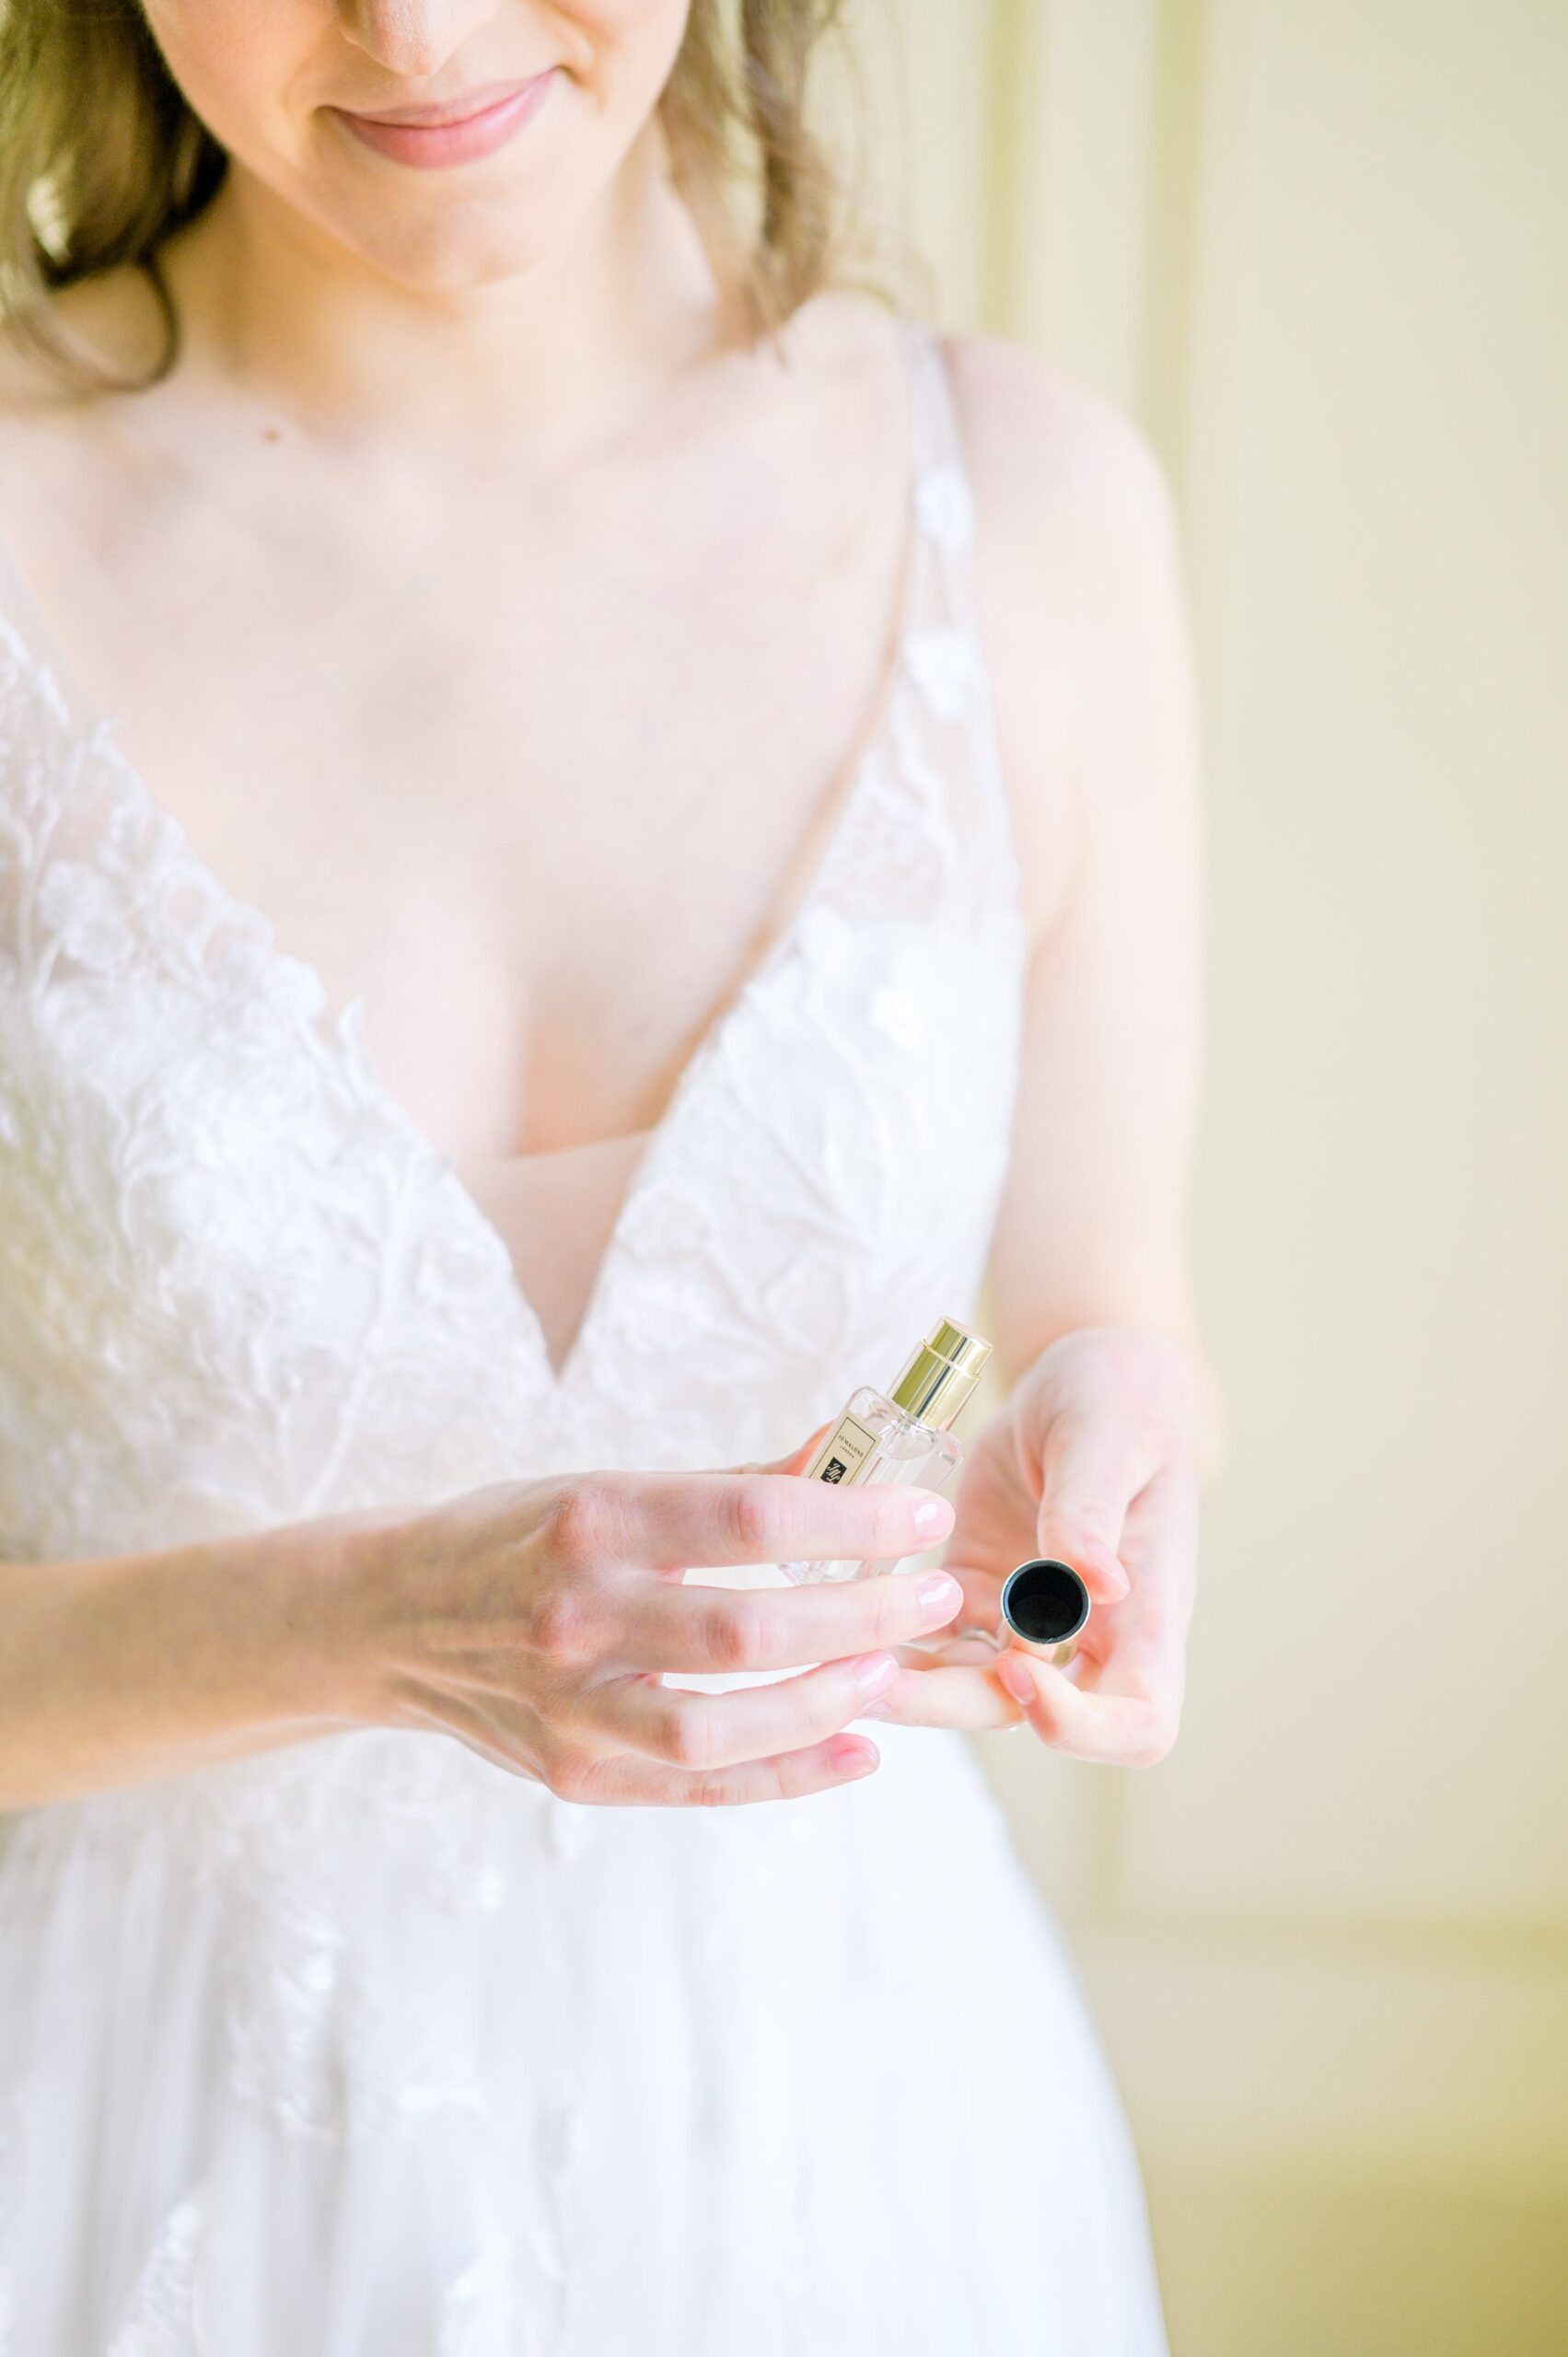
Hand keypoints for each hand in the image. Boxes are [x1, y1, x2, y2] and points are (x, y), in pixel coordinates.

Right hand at [319, 1450, 964, 1806]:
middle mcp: (576, 1617)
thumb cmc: (515, 1536)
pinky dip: (786, 1776)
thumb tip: (849, 1451)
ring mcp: (569, 1709)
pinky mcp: (573, 1774)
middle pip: (747, 1632)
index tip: (921, 1513)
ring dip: (826, 1704)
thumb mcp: (609, 1485)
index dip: (849, 1521)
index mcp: (591, 1522)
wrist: (384, 1619)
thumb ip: (733, 1483)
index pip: (746, 1520)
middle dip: (861, 1615)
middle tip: (933, 1595)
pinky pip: (696, 1788)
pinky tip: (857, 1751)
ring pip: (720, 1728)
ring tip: (893, 1672)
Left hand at [864, 1325, 1200, 1764]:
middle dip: (949, 1706)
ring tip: (836, 1653)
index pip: (1138, 1724)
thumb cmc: (1121, 1401)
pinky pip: (930, 1636)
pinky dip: (888, 1632)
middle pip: (1028, 1715)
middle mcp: (1088, 1634)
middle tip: (877, 1678)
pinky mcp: (974, 1590)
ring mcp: (1024, 1618)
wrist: (1085, 1378)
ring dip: (905, 1679)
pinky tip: (838, 1605)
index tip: (1018, 1662)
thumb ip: (1093, 1509)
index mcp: (1148, 1612)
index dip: (1079, 1725)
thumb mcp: (1110, 1438)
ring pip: (964, 1684)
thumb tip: (1100, 1587)